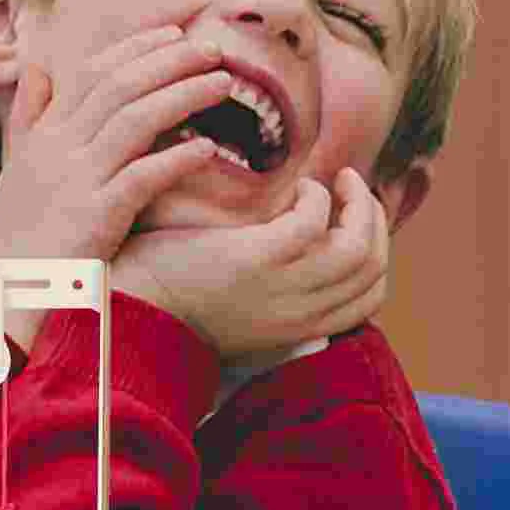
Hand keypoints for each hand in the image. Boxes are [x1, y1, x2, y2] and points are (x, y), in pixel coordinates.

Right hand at [0, 26, 229, 266]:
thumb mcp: (20, 164)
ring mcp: (78, 180)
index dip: (136, 48)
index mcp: (47, 132)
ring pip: (134, 121)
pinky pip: (141, 179)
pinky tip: (208, 148)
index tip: (175, 34)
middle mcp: (61, 147)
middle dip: (171, 61)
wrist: (4, 284)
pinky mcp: (95, 216)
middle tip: (213, 49)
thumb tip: (36, 67)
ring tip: (222, 83)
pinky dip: (176, 160)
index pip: (93, 72)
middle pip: (120, 87)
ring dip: (183, 96)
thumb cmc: (19, 228)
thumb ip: (30, 113)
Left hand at [111, 167, 389, 361]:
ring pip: (359, 248)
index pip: (371, 297)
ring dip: (356, 204)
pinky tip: (296, 186)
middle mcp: (299, 315)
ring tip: (337, 180)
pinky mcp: (259, 260)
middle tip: (354, 189)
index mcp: (298, 328)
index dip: (378, 252)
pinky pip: (314, 221)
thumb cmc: (178, 295)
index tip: (359, 219)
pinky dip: (315, 197)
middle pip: (374, 269)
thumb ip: (279, 286)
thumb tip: (306, 246)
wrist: (130, 305)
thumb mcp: (244, 303)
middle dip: (374, 221)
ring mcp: (282, 289)